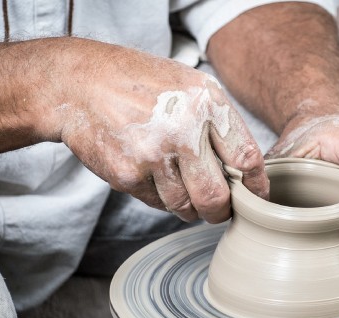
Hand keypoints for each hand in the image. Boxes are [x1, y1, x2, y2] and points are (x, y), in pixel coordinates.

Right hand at [36, 38, 268, 222]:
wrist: (81, 84)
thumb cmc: (141, 84)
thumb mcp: (190, 86)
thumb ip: (219, 124)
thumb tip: (244, 169)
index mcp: (206, 103)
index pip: (247, 158)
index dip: (256, 186)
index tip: (256, 199)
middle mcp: (183, 130)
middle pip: (217, 196)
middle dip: (222, 212)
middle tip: (220, 210)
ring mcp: (153, 155)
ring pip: (186, 207)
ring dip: (190, 208)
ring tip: (183, 189)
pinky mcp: (128, 175)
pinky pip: (158, 204)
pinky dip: (162, 198)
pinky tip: (154, 176)